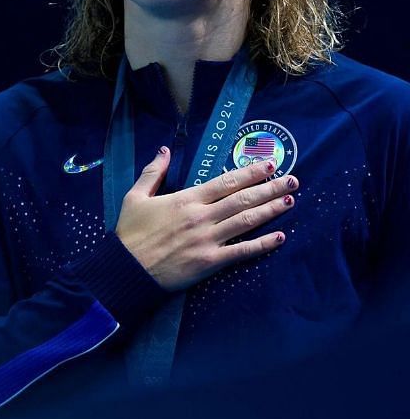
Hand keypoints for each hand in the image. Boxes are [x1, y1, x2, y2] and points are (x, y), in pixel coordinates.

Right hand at [115, 147, 298, 290]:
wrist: (126, 269)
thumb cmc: (130, 232)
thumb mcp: (134, 197)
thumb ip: (153, 172)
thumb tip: (165, 150)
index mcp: (186, 199)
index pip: (226, 182)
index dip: (250, 172)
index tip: (270, 164)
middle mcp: (202, 217)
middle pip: (243, 199)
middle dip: (270, 188)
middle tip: (292, 180)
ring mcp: (208, 240)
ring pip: (247, 221)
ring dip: (271, 210)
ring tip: (290, 200)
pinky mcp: (210, 261)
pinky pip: (242, 251)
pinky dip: (263, 244)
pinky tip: (280, 237)